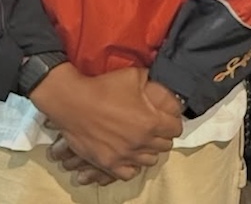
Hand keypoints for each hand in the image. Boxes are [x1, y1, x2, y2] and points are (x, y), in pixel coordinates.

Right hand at [31, 65, 182, 176]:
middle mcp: (141, 142)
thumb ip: (152, 81)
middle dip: (162, 135)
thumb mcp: (134, 76)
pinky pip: (129, 174)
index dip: (173, 121)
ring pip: (150, 160)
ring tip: (143, 140)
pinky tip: (129, 155)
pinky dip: (133, 165)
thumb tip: (161, 83)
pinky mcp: (109, 164)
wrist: (74, 102)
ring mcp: (125, 155)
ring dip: (149, 150)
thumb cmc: (104, 88)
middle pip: (165, 146)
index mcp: (151, 121)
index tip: (167, 117)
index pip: (175, 129)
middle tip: (155, 127)